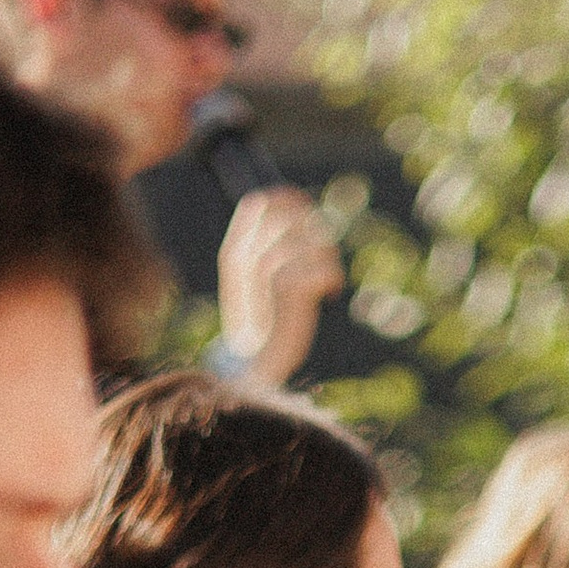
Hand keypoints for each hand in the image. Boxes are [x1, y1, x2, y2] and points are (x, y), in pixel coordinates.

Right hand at [216, 187, 343, 388]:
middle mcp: (247, 256)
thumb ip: (266, 251)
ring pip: (313, 242)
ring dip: (330, 259)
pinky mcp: (290, 289)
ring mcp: (266, 270)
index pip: (262, 203)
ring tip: (328, 282)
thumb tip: (302, 220)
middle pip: (294, 218)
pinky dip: (334, 279)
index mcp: (234, 251)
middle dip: (318, 233)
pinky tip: (331, 294)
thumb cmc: (260, 327)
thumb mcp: (251, 284)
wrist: (253, 368)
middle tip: (326, 259)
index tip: (309, 212)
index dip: (290, 200)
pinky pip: (324, 268)